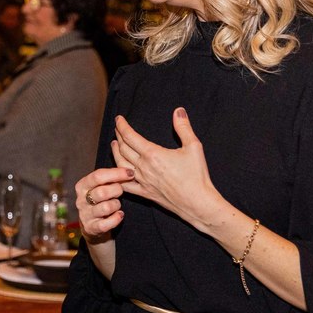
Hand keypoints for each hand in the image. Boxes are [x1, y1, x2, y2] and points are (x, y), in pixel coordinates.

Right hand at [74, 166, 134, 240]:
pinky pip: (106, 224)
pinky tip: (119, 215)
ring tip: (117, 205)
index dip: (116, 173)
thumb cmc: (100, 201)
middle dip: (117, 190)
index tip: (130, 173)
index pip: (98, 176)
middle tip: (121, 191)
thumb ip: (110, 178)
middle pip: (102, 192)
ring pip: (106, 207)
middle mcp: (80, 200)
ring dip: (116, 205)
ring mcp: (85, 215)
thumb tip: (128, 170)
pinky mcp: (90, 228)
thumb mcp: (100, 187)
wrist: (93, 226)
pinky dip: (116, 219)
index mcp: (82, 186)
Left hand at [110, 108, 224, 231]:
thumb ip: (184, 127)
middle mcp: (143, 167)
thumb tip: (178, 111)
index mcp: (152, 154)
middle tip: (117, 129)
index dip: (122, 126)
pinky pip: (125, 184)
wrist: (197, 202)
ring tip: (114, 144)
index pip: (130, 136)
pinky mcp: (144, 193)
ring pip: (120, 164)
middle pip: (123, 148)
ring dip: (115, 153)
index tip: (119, 119)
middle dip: (118, 136)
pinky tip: (115, 171)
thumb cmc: (196, 175)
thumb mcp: (193, 147)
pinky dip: (117, 176)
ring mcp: (142, 181)